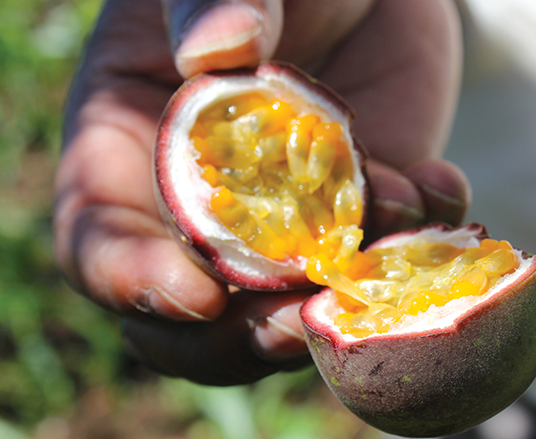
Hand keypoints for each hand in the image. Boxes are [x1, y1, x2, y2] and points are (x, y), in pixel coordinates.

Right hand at [54, 0, 467, 384]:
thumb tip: (217, 49)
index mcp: (126, 149)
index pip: (98, 242)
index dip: (132, 282)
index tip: (195, 293)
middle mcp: (199, 205)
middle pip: (192, 315)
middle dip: (241, 335)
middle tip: (299, 322)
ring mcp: (282, 221)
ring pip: (292, 307)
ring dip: (342, 296)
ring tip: (395, 232)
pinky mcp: (354, 215)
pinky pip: (380, 259)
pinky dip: (415, 241)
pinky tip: (438, 181)